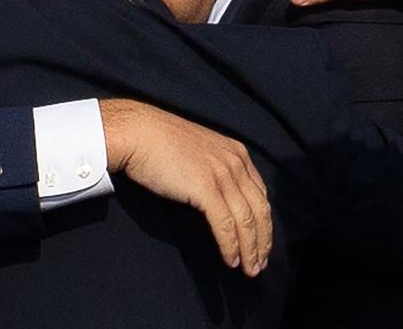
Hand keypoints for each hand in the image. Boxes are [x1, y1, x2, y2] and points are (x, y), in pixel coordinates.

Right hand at [99, 99, 270, 274]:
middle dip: (263, 241)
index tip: (261, 242)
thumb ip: (215, 169)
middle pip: (259, 209)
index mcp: (236, 152)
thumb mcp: (200, 151)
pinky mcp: (205, 188)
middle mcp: (235, 162)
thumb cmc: (161, 142)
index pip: (260, 194)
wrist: (138, 133)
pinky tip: (230, 260)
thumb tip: (220, 196)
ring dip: (250, 249)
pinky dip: (230, 245)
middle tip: (260, 263)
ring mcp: (221, 174)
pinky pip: (225, 224)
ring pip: (246, 220)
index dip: (264, 222)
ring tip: (249, 269)